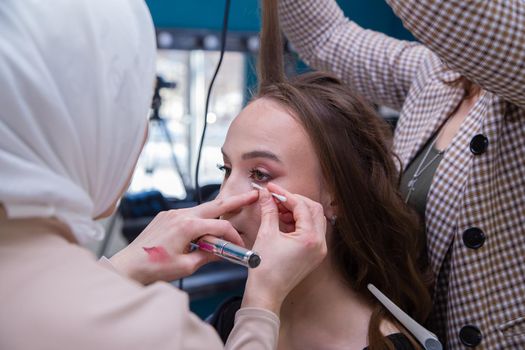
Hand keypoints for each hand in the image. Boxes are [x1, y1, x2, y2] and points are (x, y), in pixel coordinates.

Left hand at [109, 190, 257, 284]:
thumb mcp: (186, 266)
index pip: (221, 226)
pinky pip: (189, 214)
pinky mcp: (166, 216)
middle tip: (252, 195)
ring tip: (232, 212)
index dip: (233, 236)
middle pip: (215, 205)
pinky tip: (205, 228)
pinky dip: (200, 219)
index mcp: (187, 226)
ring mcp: (172, 213)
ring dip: (217, 213)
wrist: (128, 266)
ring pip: (202, 209)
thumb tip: (222, 252)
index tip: (239, 246)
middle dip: (235, 201)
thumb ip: (208, 256)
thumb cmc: (154, 268)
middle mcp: (180, 214)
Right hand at [242, 183, 326, 314]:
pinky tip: (283, 221)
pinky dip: (299, 223)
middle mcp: (320, 244)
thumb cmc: (265, 268)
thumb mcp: (266, 234)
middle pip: (313, 210)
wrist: (266, 293)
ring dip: (298, 211)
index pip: (301, 206)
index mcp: (310, 238)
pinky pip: (312, 231)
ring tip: (277, 210)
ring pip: (314, 219)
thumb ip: (269, 210)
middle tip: (276, 198)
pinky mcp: (314, 255)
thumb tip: (267, 194)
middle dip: (294, 201)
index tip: (271, 189)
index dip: (285, 195)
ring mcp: (319, 250)